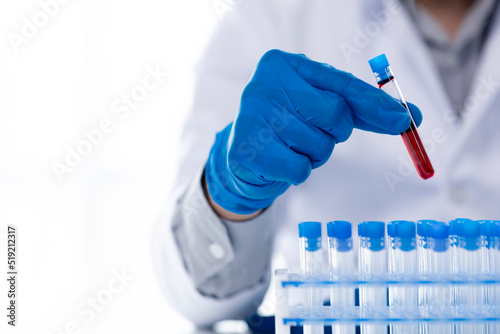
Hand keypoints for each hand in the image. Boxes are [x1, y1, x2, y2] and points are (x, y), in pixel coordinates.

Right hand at [205, 49, 421, 214]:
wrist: (246, 154)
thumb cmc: (289, 125)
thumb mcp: (321, 107)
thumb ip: (362, 109)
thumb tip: (410, 117)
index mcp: (285, 64)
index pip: (340, 84)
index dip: (374, 104)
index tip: (405, 119)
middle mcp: (265, 84)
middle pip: (334, 114)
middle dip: (336, 133)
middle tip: (316, 133)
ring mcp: (252, 116)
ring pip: (319, 146)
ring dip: (316, 155)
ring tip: (293, 147)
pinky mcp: (246, 149)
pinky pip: (300, 169)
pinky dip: (299, 172)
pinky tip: (281, 161)